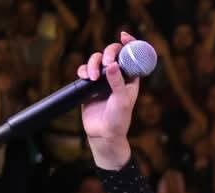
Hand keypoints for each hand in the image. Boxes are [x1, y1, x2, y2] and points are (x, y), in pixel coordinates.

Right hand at [79, 32, 142, 163]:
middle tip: (105, 62)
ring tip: (92, 76)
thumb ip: (117, 82)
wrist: (103, 134)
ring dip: (93, 63)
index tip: (123, 36)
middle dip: (108, 53)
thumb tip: (113, 64)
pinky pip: (84, 70)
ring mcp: (103, 80)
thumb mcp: (121, 101)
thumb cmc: (118, 120)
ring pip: (96, 60)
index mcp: (130, 79)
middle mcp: (117, 77)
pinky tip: (85, 77)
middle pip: (112, 54)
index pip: (132, 57)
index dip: (129, 44)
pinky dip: (83, 69)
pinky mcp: (89, 85)